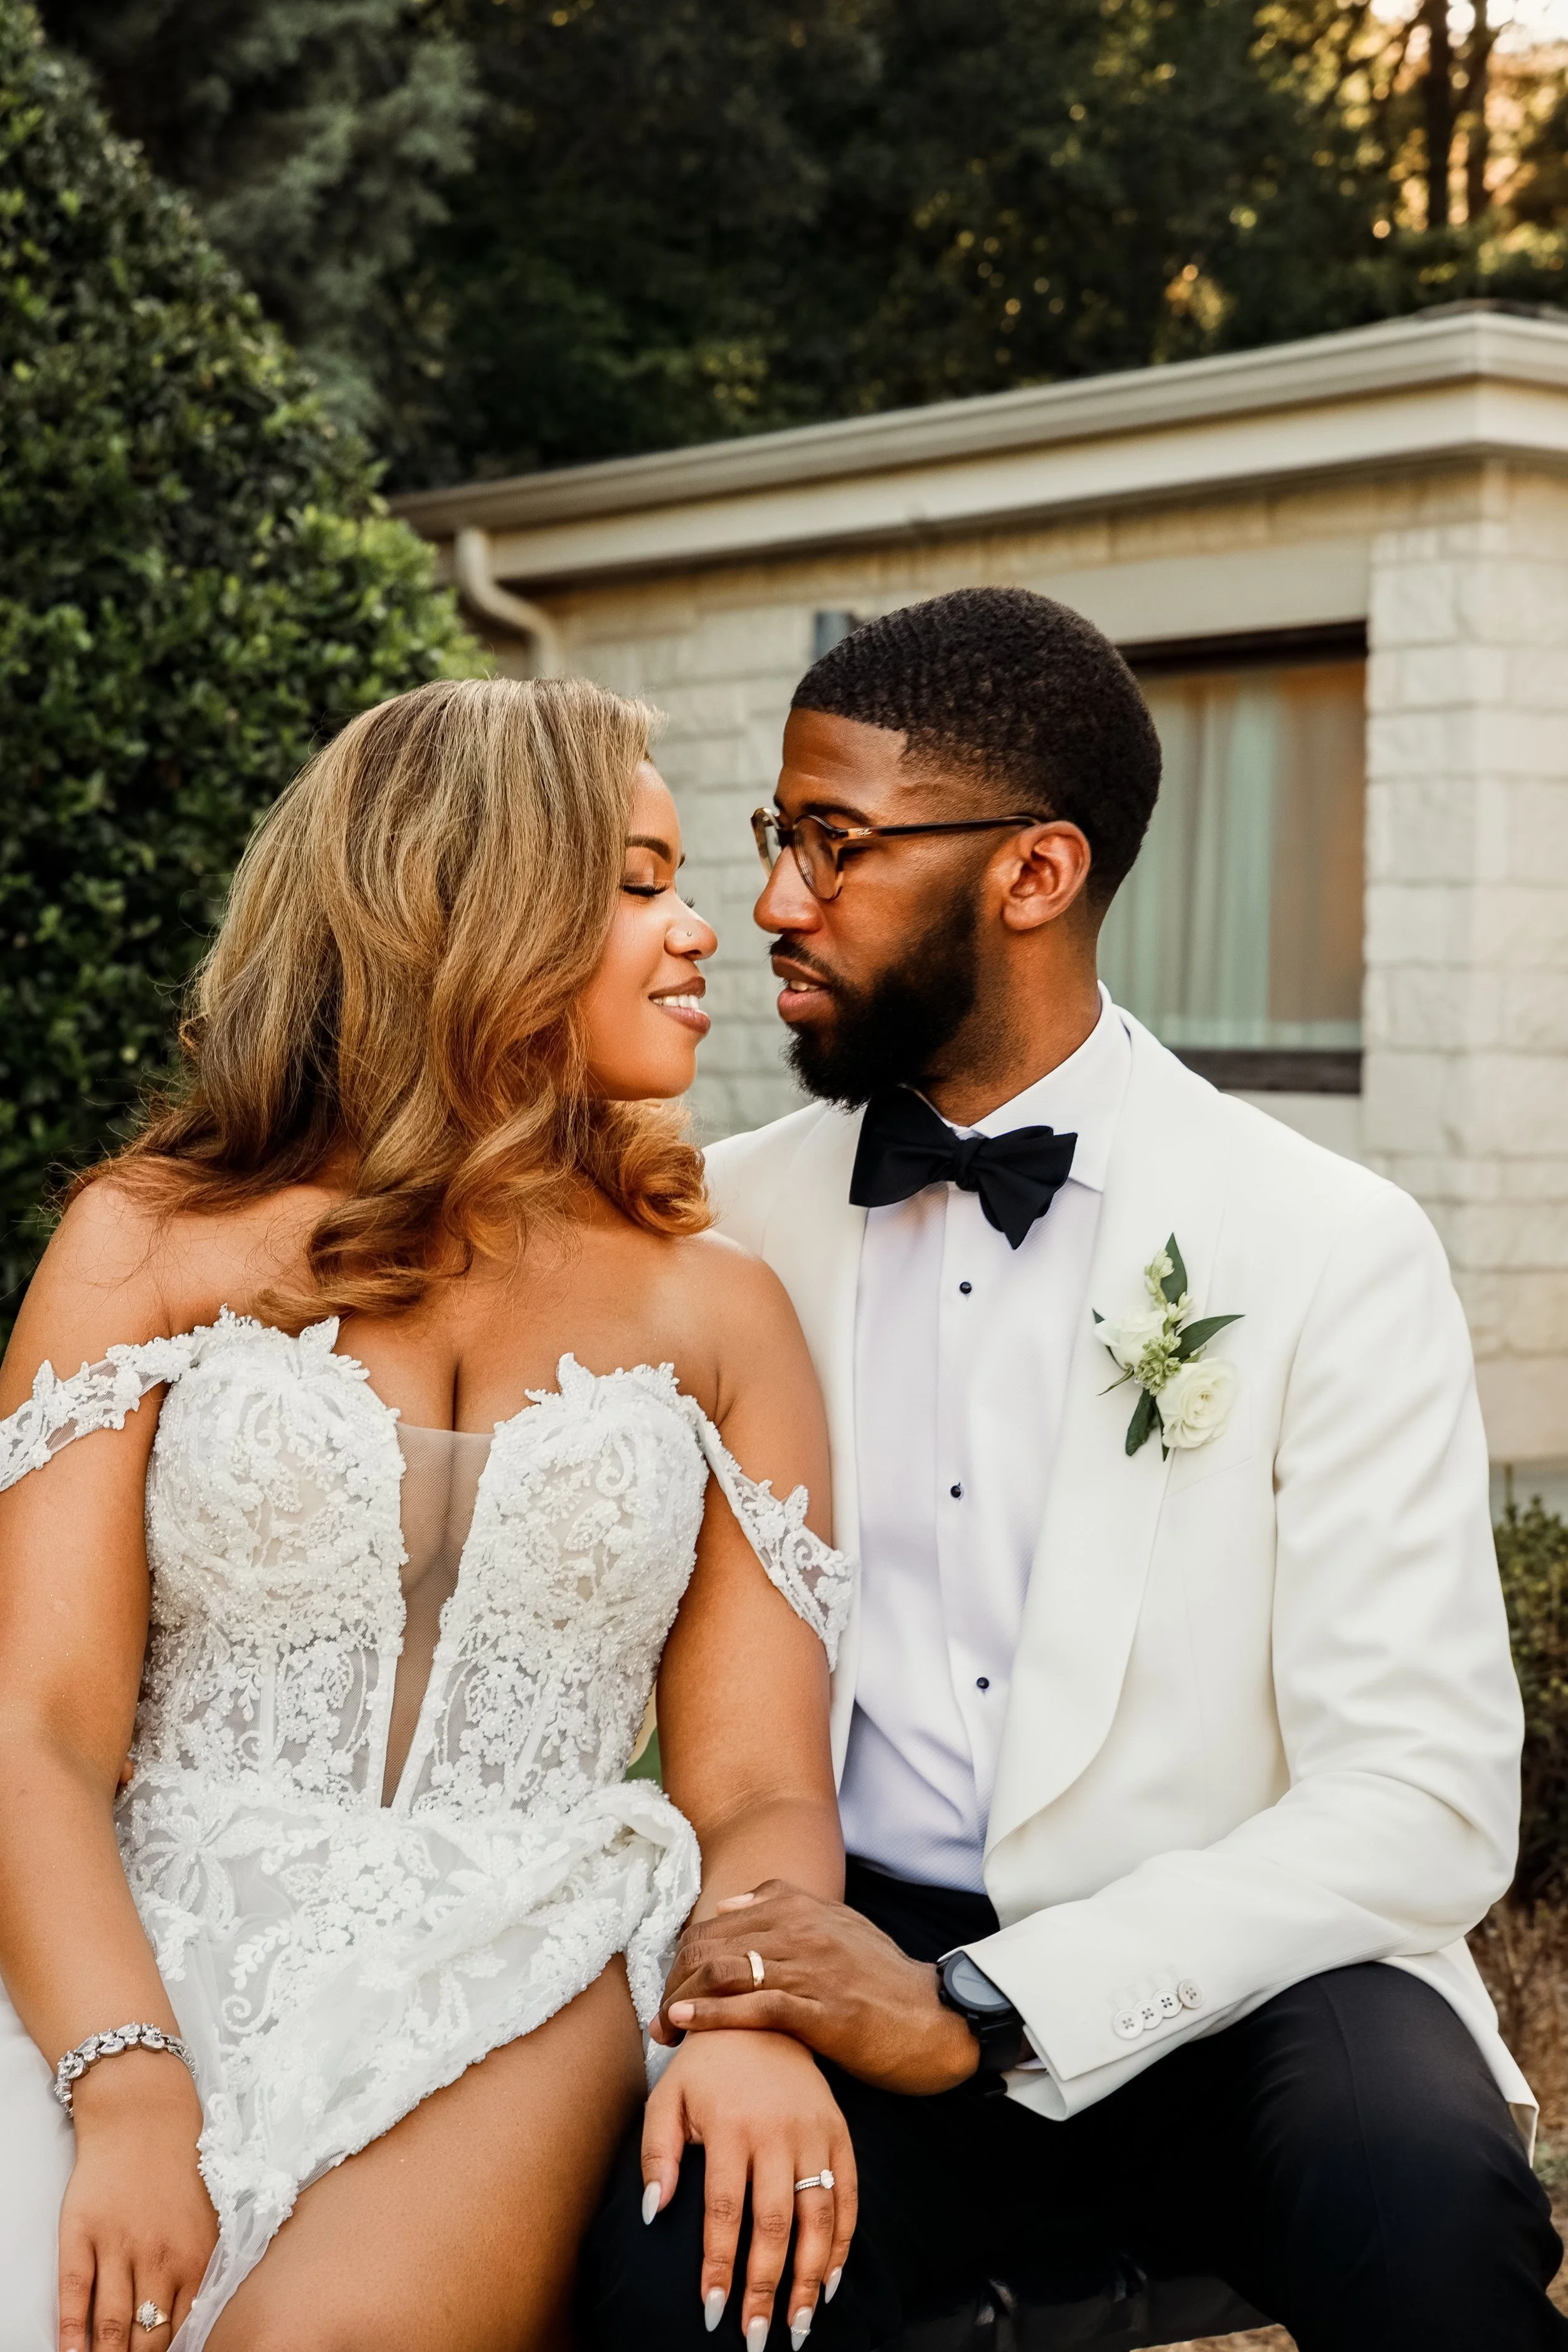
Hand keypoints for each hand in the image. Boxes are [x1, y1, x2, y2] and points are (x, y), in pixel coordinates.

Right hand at [58, 2055, 217, 2351]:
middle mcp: (158, 2258)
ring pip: (112, 2326)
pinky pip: (75, 2298)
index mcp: (196, 2257)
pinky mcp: (81, 2237)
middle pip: (147, 2338)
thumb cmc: (181, 2166)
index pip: (184, 2331)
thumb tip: (196, 2323)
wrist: (142, 2112)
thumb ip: (202, 2271)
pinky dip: (71, 2336)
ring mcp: (117, 2248)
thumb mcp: (207, 2219)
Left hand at [641, 2027, 855, 2347]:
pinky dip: (842, 2242)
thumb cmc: (704, 2066)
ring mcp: (814, 2132)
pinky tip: (829, 2281)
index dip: (719, 2266)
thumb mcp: (665, 2098)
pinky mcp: (839, 2132)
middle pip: (775, 2224)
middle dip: (766, 2287)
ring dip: (809, 2278)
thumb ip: (657, 2155)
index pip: (725, 2212)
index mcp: (731, 2125)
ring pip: (818, 2217)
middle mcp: (777, 2131)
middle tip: (758, 2337)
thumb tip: (655, 2214)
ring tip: (798, 2326)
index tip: (713, 2312)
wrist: (759, 2012)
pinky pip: (847, 2195)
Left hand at [653, 1880, 979, 2095]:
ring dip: (682, 2000)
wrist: (936, 2018)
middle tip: (658, 2016)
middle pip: (711, 1945)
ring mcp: (812, 1969)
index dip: (683, 1956)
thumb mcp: (839, 1927)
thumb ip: (786, 1907)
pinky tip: (685, 2024)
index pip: (716, 1924)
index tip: (670, 1987)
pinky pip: (755, 2007)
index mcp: (799, 1907)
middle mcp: (801, 1930)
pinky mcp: (822, 2011)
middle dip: (675, 1980)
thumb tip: (732, 1901)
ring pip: (726, 1972)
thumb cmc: (883, 1980)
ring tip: (661, 2027)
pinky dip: (712, 2015)